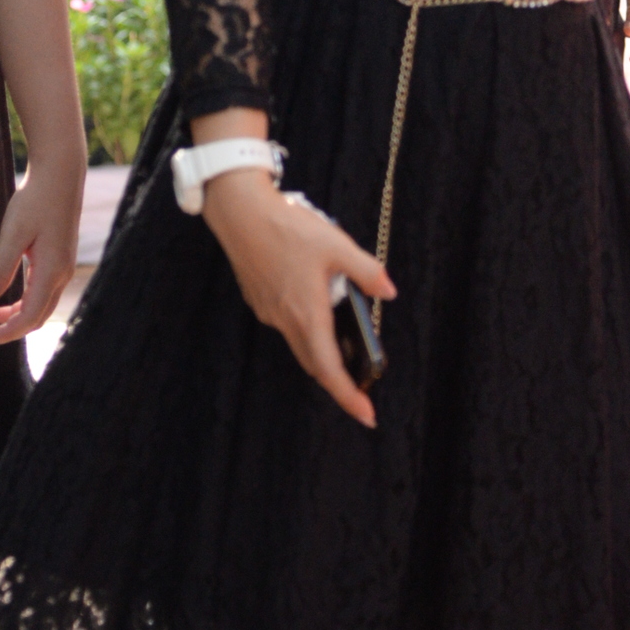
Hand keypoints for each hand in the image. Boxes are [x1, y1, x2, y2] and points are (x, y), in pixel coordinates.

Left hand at [0, 155, 83, 347]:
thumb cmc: (35, 201)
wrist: (59, 176)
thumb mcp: (13, 233)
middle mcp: (61, 274)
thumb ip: (1, 266)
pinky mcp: (59, 259)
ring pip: (41, 305)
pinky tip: (7, 297)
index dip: (8, 332)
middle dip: (11, 329)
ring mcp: (62, 267)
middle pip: (38, 317)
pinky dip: (25, 301)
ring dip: (17, 315)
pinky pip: (43, 291)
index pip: (30, 316)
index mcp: (51, 271)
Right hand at [201, 170, 394, 429]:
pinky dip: (307, 330)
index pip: (330, 369)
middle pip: (315, 364)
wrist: (240, 213)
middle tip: (363, 386)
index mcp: (307, 313)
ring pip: (301, 345)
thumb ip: (367, 271)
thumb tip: (389, 291)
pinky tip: (318, 308)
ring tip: (347, 347)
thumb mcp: (337, 245)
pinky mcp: (260, 300)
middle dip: (339, 379)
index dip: (349, 396)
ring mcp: (270, 312)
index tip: (367, 416)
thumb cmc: (287, 227)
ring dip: (323, 353)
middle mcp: (286, 320)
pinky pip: (287, 325)